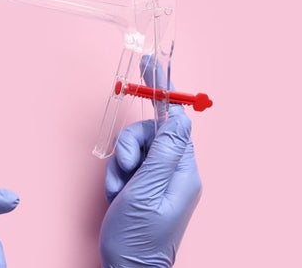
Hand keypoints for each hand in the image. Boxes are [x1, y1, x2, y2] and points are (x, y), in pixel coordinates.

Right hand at [100, 55, 202, 267]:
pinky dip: (118, 177)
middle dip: (129, 147)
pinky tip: (118, 195)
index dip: (164, 91)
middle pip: (151, 133)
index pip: (176, 119)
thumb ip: (163, 150)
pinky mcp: (147, 187)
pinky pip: (131, 166)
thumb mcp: (147, 189)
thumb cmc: (138, 236)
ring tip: (119, 191)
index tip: (153, 65)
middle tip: (123, 171)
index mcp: (183, 170)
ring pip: (136, 149)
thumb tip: (181, 116)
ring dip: (121, 166)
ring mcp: (162, 180)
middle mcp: (176, 171)